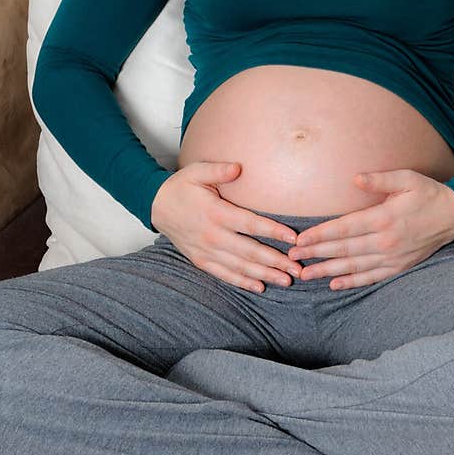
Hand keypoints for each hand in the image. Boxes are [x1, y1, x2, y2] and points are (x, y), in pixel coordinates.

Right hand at [149, 161, 302, 293]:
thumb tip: (238, 168)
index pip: (250, 224)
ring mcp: (206, 250)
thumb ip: (218, 170)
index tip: (293, 239)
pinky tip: (259, 286)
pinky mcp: (200, 259)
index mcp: (216, 213)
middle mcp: (212, 235)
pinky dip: (241, 281)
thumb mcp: (197, 172)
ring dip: (264, 274)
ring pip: (239, 266)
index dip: (273, 232)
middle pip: (250, 251)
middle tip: (298, 269)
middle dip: (276, 261)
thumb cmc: (181, 186)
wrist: (156, 205)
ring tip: (285, 281)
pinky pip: (223, 274)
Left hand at [287, 169, 453, 289]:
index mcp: (384, 218)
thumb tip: (355, 178)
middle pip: (344, 250)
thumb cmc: (428, 193)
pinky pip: (371, 277)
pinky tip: (334, 284)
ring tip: (305, 274)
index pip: (344, 228)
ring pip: (354, 267)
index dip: (320, 235)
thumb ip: (379, 180)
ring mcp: (393, 257)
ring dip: (328, 271)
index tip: (300, 240)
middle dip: (316, 254)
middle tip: (292, 258)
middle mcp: (386, 241)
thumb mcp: (406, 178)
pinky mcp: (399, 266)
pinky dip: (352, 282)